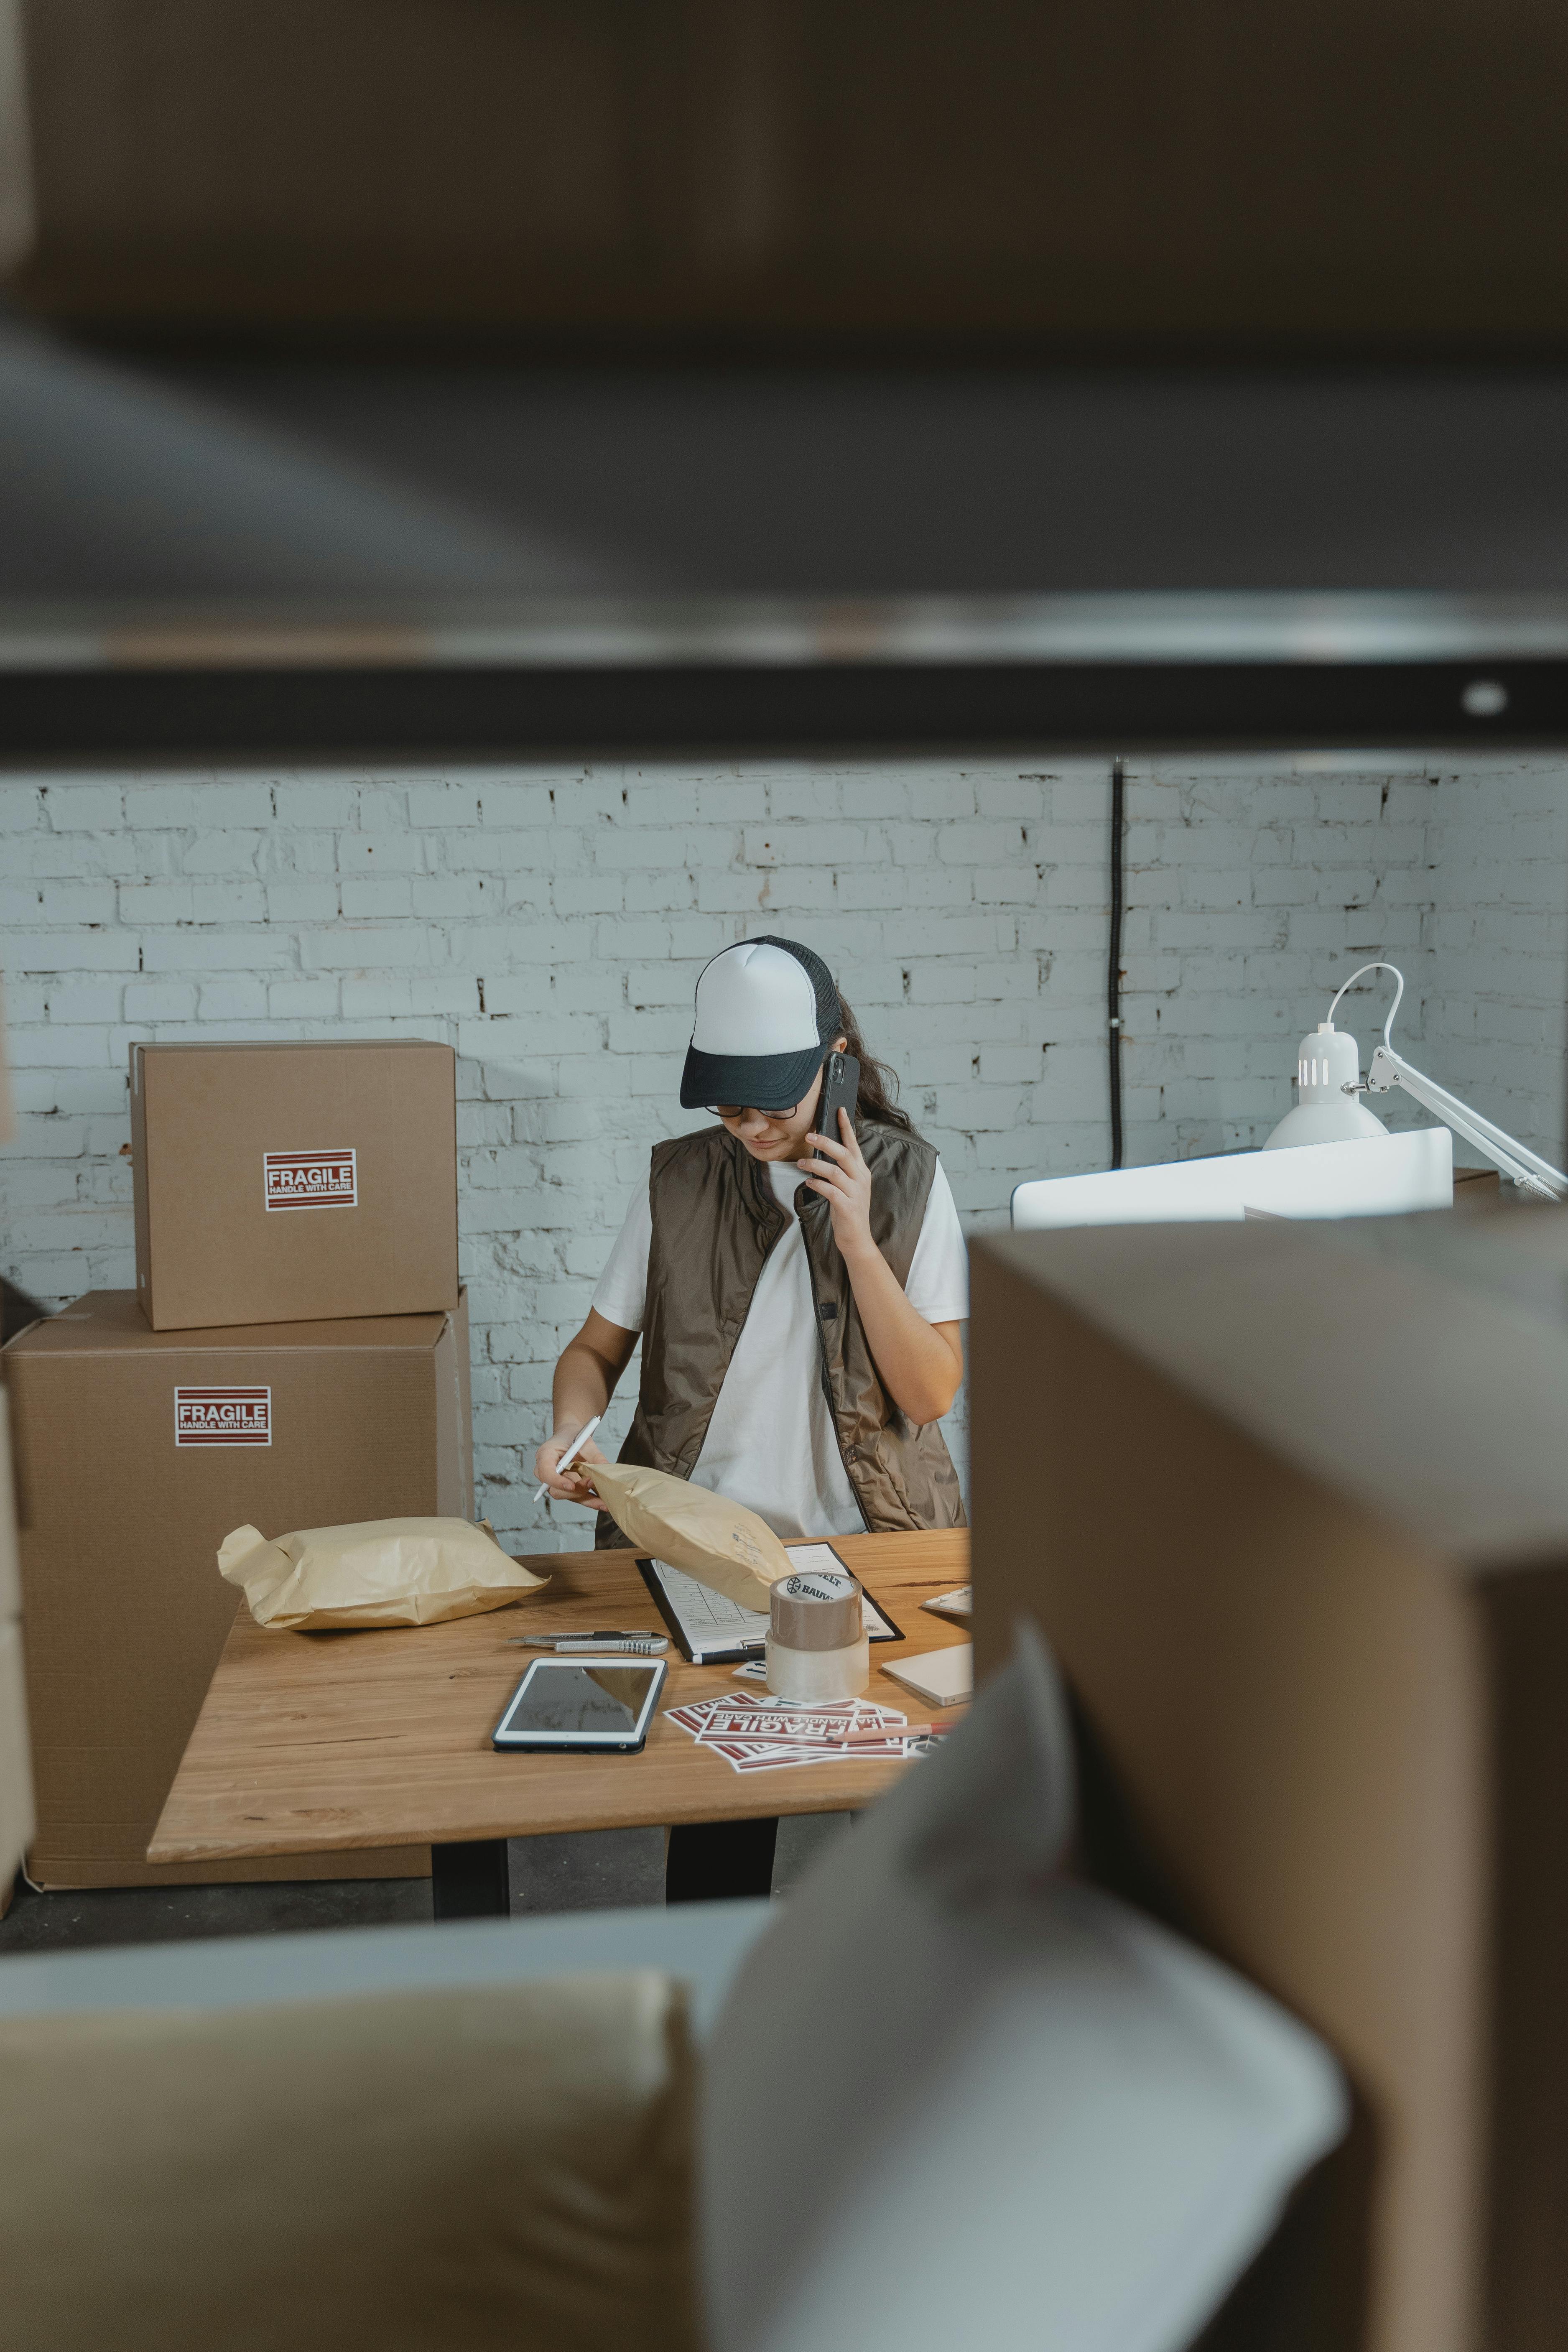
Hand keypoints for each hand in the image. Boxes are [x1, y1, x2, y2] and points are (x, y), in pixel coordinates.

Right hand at [534, 1430, 608, 1502]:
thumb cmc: (572, 1436)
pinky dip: (591, 1501)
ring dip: (586, 1499)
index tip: (571, 1485)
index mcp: (545, 1456)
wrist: (571, 1437)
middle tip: (592, 1482)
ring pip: (568, 1496)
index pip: (546, 1472)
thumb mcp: (584, 1441)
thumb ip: (594, 1455)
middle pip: (556, 1490)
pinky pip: (578, 1498)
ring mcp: (556, 1482)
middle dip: (575, 1490)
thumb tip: (606, 1468)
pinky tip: (602, 1504)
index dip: (556, 1481)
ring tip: (603, 1501)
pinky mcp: (567, 1488)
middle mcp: (547, 1472)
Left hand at [801, 1107, 874, 1260]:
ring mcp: (856, 1193)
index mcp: (861, 1171)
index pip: (854, 1145)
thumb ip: (840, 1170)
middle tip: (808, 1136)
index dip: (846, 1127)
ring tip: (800, 1163)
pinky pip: (830, 1191)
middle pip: (844, 1154)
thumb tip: (821, 1153)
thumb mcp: (848, 1186)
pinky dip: (817, 1184)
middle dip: (825, 1143)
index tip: (839, 1111)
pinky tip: (808, 1182)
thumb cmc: (848, 1210)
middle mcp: (861, 1179)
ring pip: (834, 1172)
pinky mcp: (848, 1207)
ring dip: (815, 1165)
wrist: (857, 1238)